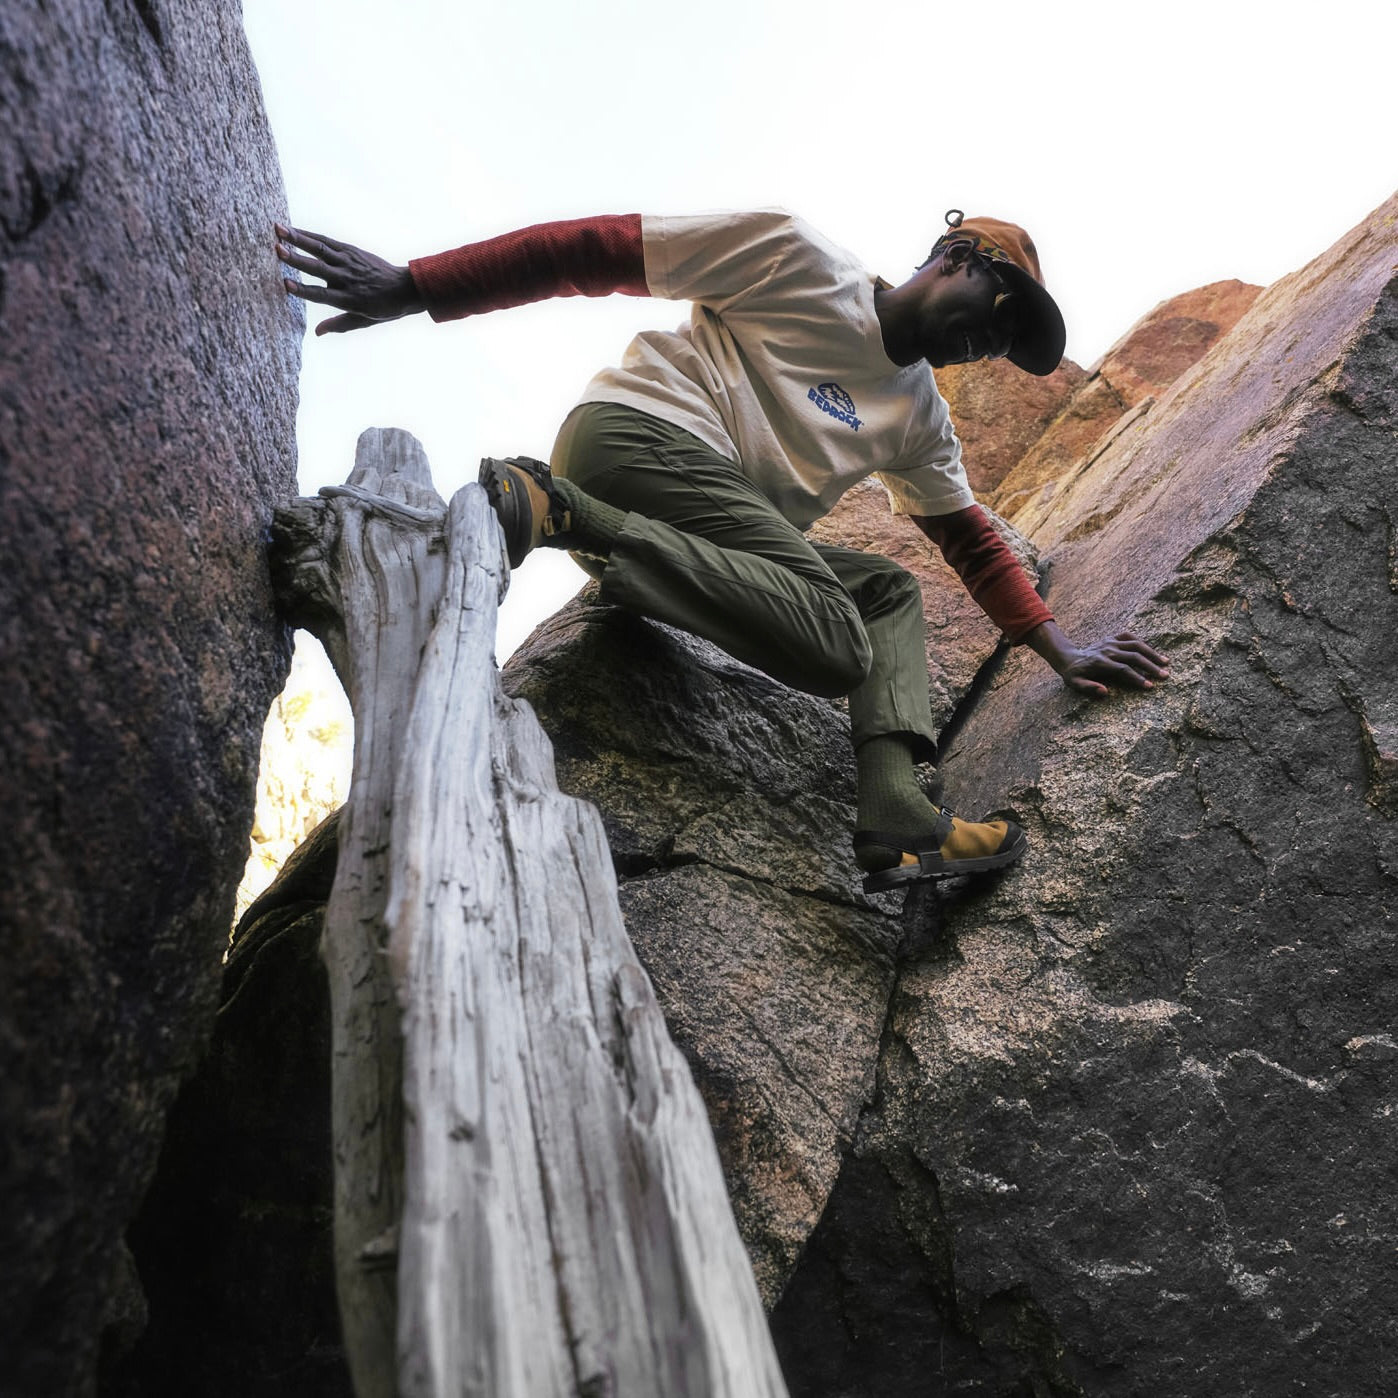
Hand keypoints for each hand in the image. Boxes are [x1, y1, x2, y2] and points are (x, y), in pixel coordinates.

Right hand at [275, 224, 423, 334]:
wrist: (405, 288)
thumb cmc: (383, 308)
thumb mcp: (363, 321)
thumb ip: (339, 325)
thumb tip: (317, 332)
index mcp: (349, 300)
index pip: (321, 295)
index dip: (303, 290)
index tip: (285, 283)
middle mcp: (347, 279)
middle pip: (318, 269)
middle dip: (297, 259)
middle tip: (277, 249)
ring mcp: (349, 262)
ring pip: (321, 249)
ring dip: (299, 239)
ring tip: (278, 229)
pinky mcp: (351, 250)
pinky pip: (328, 242)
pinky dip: (310, 235)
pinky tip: (293, 229)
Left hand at [1024, 619, 1169, 697]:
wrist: (1069, 657)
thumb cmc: (1074, 674)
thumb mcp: (1075, 684)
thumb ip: (1089, 688)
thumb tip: (1105, 692)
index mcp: (1100, 662)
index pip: (1123, 670)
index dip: (1137, 678)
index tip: (1150, 686)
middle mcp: (1108, 650)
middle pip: (1134, 656)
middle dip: (1150, 666)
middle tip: (1165, 676)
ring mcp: (1111, 642)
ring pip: (1136, 644)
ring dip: (1152, 653)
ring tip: (1165, 662)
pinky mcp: (1112, 637)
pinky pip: (1130, 636)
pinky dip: (1141, 642)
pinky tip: (1152, 651)